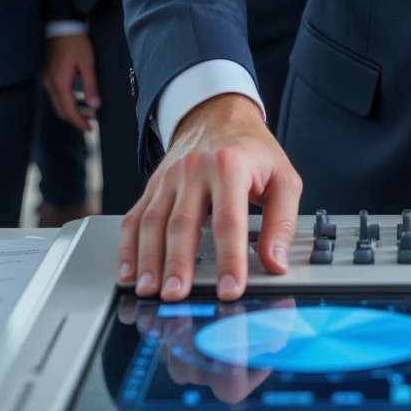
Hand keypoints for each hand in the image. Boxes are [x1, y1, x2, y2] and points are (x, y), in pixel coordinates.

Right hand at [43, 34, 100, 130]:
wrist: (63, 26)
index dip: (79, 122)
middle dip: (75, 119)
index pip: (68, 110)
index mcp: (59, 83)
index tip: (90, 128)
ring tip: (88, 112)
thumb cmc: (77, 43)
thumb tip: (95, 106)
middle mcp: (50, 85)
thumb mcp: (88, 63)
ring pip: (58, 104)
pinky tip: (79, 100)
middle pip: (61, 110)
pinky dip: (67, 102)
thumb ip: (91, 85)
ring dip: (72, 111)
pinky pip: (56, 96)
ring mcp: (47, 81)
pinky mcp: (49, 76)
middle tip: (91, 123)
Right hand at [118, 93, 301, 303]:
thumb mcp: (282, 177)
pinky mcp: (153, 185)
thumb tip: (277, 262)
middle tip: (177, 296)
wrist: (218, 114)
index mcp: (231, 167)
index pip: (229, 220)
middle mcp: (195, 170)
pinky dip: (128, 247)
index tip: (230, 288)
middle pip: (183, 223)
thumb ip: (283, 221)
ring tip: (149, 290)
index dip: (230, 258)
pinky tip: (128, 271)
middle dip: (178, 264)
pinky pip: (135, 217)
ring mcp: (170, 177)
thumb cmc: (252, 150)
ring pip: (153, 222)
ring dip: (149, 260)